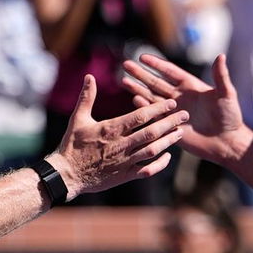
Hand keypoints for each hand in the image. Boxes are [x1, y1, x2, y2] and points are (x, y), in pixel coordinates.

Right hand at [48, 76, 186, 196]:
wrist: (67, 176)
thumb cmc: (71, 146)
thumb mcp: (77, 119)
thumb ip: (86, 97)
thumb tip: (90, 76)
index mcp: (111, 129)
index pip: (140, 116)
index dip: (158, 109)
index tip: (171, 102)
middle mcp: (121, 145)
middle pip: (151, 132)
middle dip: (170, 123)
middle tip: (185, 115)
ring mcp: (124, 161)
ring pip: (152, 151)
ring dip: (168, 141)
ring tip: (180, 132)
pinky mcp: (125, 175)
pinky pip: (147, 170)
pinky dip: (159, 164)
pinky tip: (168, 156)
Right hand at [123, 53, 252, 164]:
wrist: (227, 142)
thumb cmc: (230, 117)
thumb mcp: (227, 94)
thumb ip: (221, 76)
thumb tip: (221, 56)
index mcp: (190, 86)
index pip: (169, 72)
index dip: (156, 64)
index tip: (142, 57)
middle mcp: (179, 97)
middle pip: (156, 82)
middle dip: (141, 74)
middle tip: (125, 65)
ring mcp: (173, 112)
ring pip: (152, 98)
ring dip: (138, 90)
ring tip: (123, 81)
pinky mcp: (171, 126)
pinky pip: (155, 116)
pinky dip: (145, 109)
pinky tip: (134, 101)